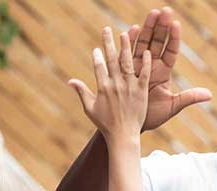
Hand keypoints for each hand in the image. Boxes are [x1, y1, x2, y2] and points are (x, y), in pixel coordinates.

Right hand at [69, 27, 151, 146]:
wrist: (123, 135)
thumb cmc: (106, 124)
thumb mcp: (90, 108)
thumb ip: (81, 92)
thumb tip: (69, 81)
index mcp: (103, 88)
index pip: (99, 67)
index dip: (97, 57)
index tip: (96, 48)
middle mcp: (116, 85)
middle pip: (112, 60)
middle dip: (109, 43)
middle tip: (107, 29)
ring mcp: (129, 87)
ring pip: (127, 63)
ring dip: (126, 47)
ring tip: (125, 33)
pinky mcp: (141, 91)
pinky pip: (143, 74)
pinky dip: (145, 63)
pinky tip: (146, 51)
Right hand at [127, 7, 211, 130]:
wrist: (130, 124)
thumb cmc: (152, 116)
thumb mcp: (172, 106)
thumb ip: (188, 97)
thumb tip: (209, 95)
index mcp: (163, 71)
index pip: (170, 51)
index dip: (173, 38)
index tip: (176, 24)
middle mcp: (151, 65)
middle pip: (157, 42)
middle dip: (161, 26)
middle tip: (164, 10)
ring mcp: (138, 66)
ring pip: (143, 43)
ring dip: (147, 28)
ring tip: (152, 14)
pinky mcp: (125, 70)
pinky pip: (127, 53)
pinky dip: (129, 42)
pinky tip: (132, 29)